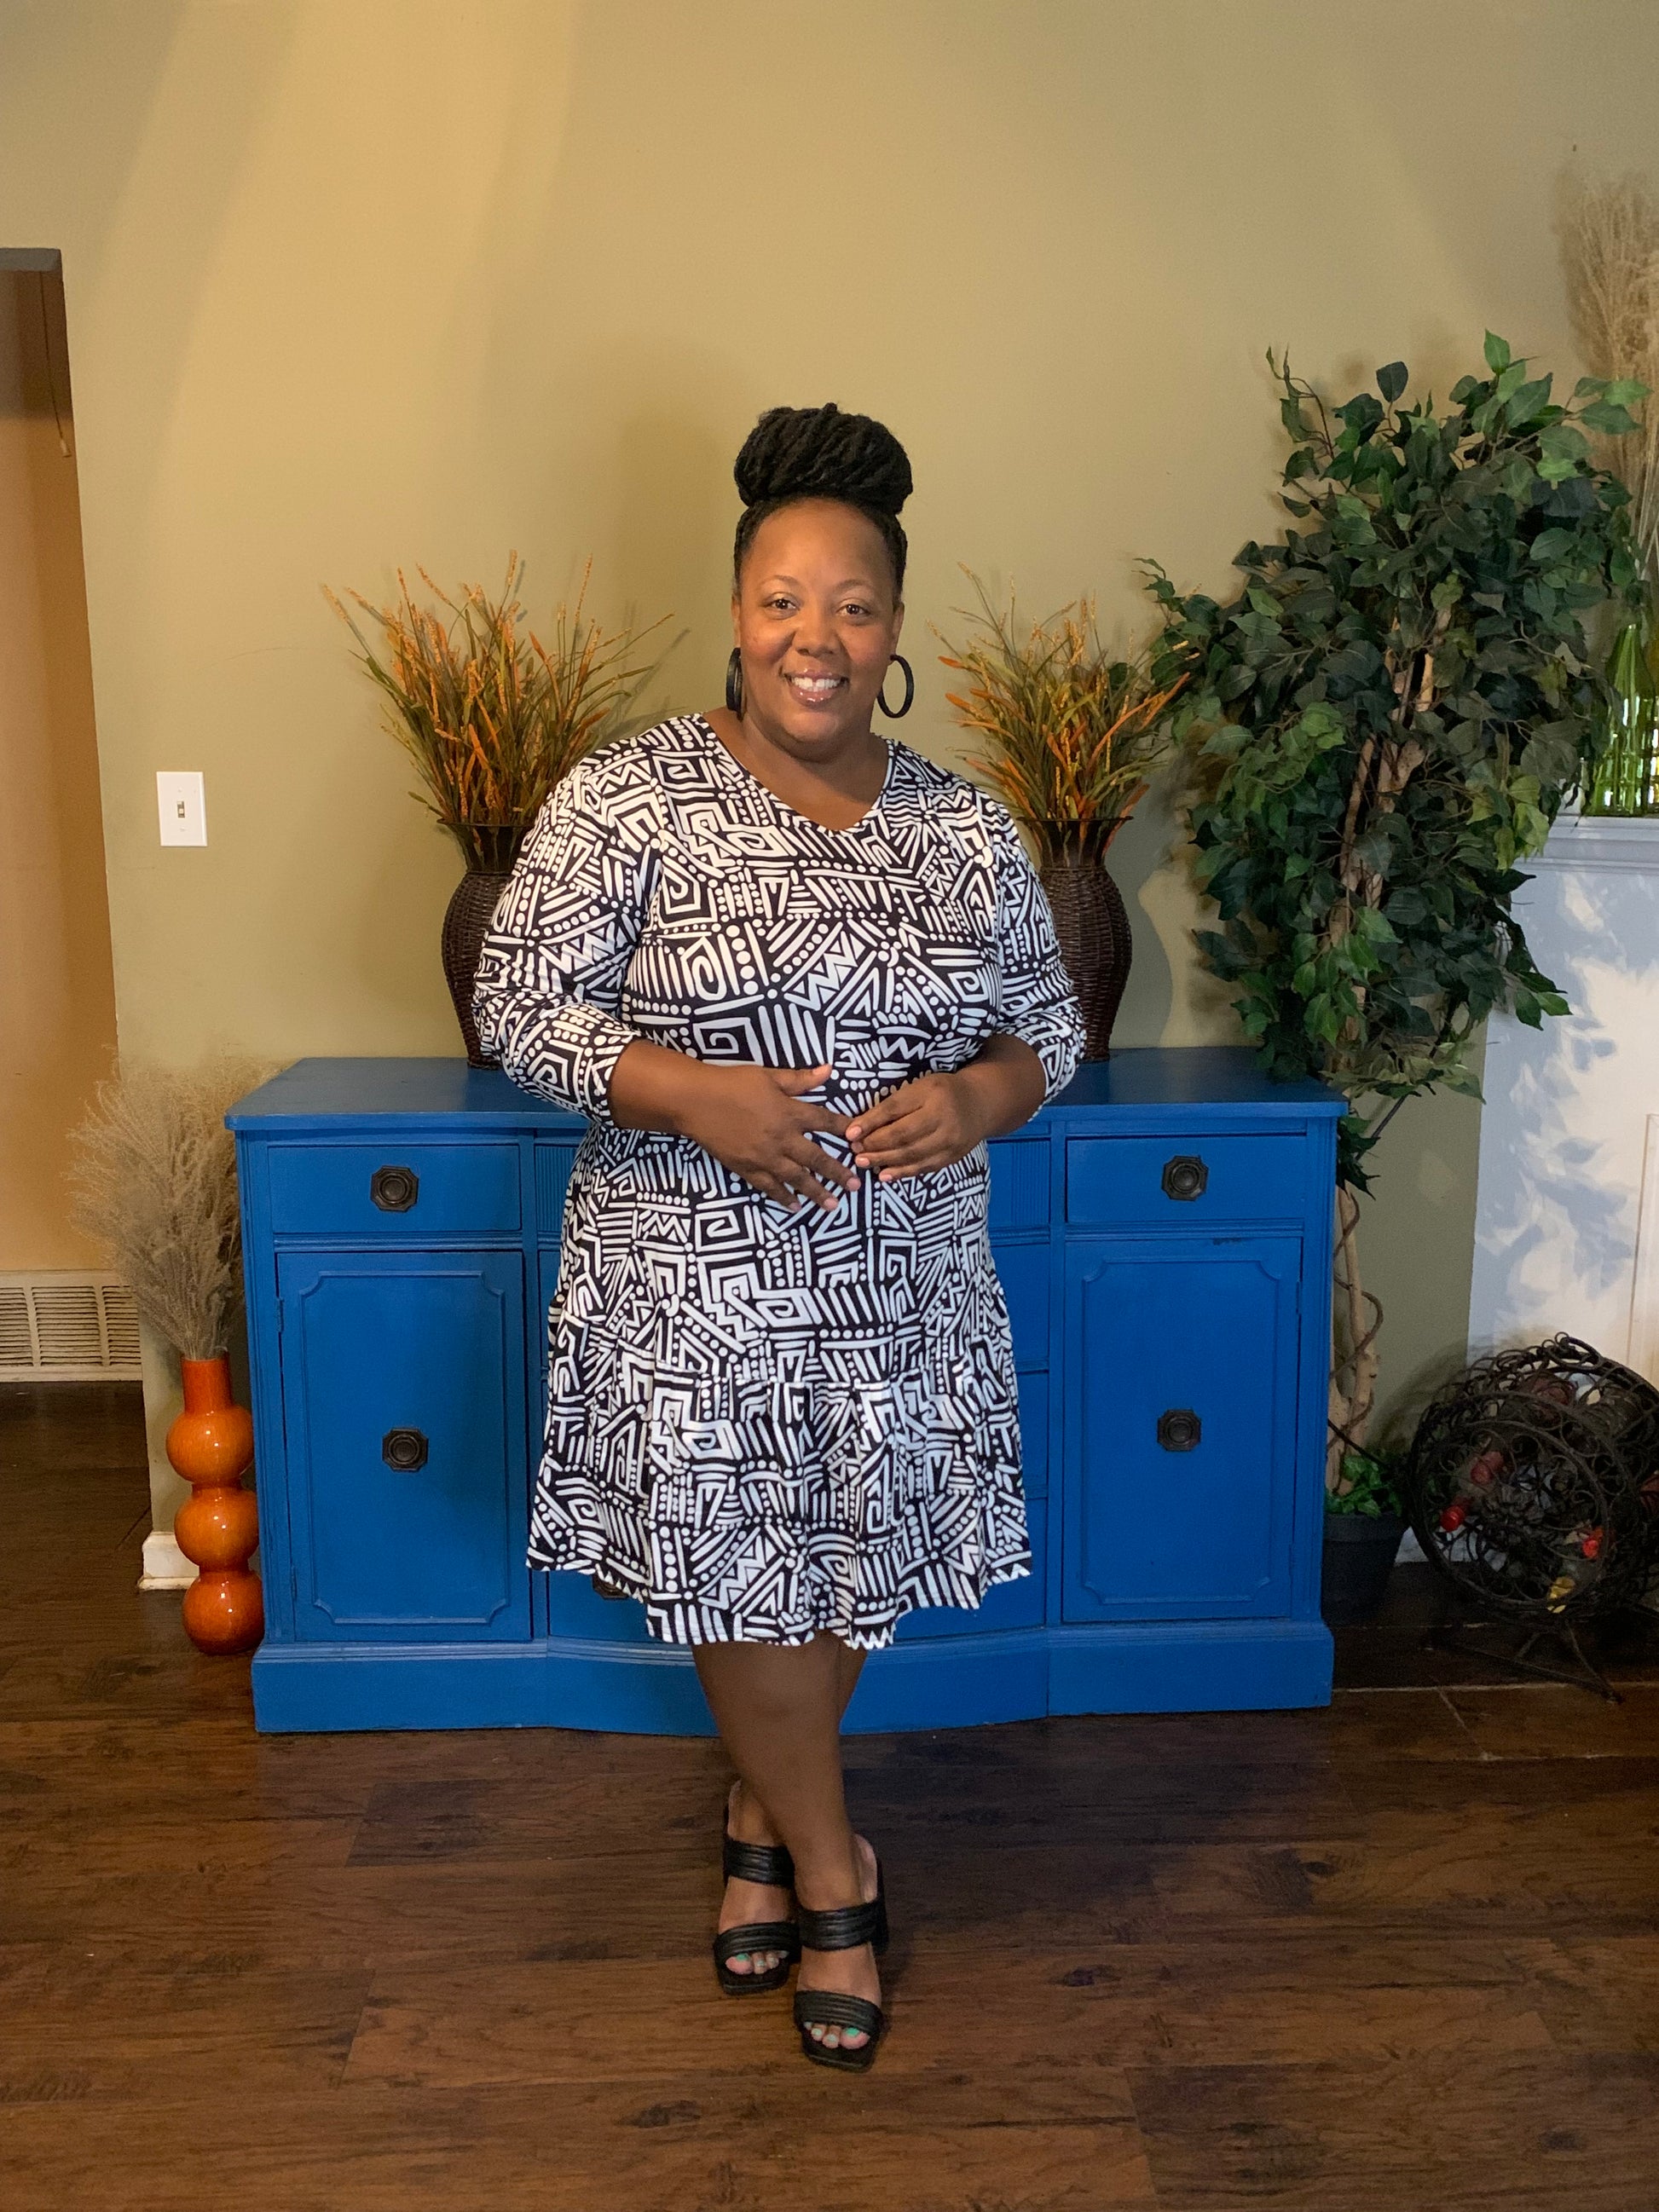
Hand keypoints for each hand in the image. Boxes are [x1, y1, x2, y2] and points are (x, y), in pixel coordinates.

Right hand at [675, 1062, 857, 1210]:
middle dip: (838, 1173)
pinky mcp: (747, 1169)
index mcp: (790, 1113)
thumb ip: (800, 1079)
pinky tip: (796, 1207)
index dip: (843, 1129)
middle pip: (817, 1158)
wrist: (696, 1102)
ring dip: (817, 1193)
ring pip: (797, 1179)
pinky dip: (783, 1198)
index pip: (825, 1122)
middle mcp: (783, 1138)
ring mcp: (765, 1157)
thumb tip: (829, 1070)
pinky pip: (770, 1187)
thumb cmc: (732, 1084)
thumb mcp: (769, 1076)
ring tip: (833, 1205)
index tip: (859, 1139)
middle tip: (856, 1186)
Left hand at [844, 1071, 988, 1181]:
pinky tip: (885, 1175)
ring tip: (864, 1163)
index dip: (871, 1122)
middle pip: (903, 1135)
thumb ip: (894, 1105)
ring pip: (912, 1154)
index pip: (896, 1109)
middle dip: (875, 1145)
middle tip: (855, 1152)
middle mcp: (943, 1118)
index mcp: (932, 1094)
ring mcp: (950, 1140)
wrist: (980, 1104)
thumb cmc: (942, 1092)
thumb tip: (860, 1126)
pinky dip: (903, 1173)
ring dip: (885, 1161)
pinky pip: (924, 1167)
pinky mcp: (953, 1157)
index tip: (850, 1133)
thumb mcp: (919, 1088)